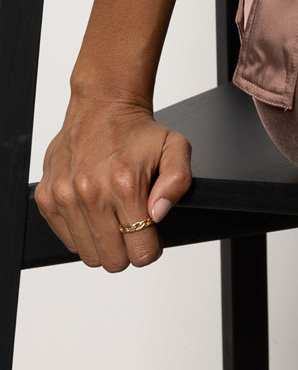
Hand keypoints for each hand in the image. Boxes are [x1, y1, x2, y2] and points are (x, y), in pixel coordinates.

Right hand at [34, 94, 192, 272]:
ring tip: (114, 213)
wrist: (103, 107)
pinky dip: (83, 231)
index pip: (141, 252)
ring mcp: (64, 197)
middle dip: (128, 248)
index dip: (151, 245)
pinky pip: (68, 240)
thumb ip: (178, 182)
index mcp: (124, 184)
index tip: (151, 229)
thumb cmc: (139, 132)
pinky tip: (95, 208)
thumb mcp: (175, 148)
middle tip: (133, 222)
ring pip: (89, 255)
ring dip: (104, 241)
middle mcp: (90, 193)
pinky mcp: (46, 198)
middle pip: (114, 261)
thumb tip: (157, 213)